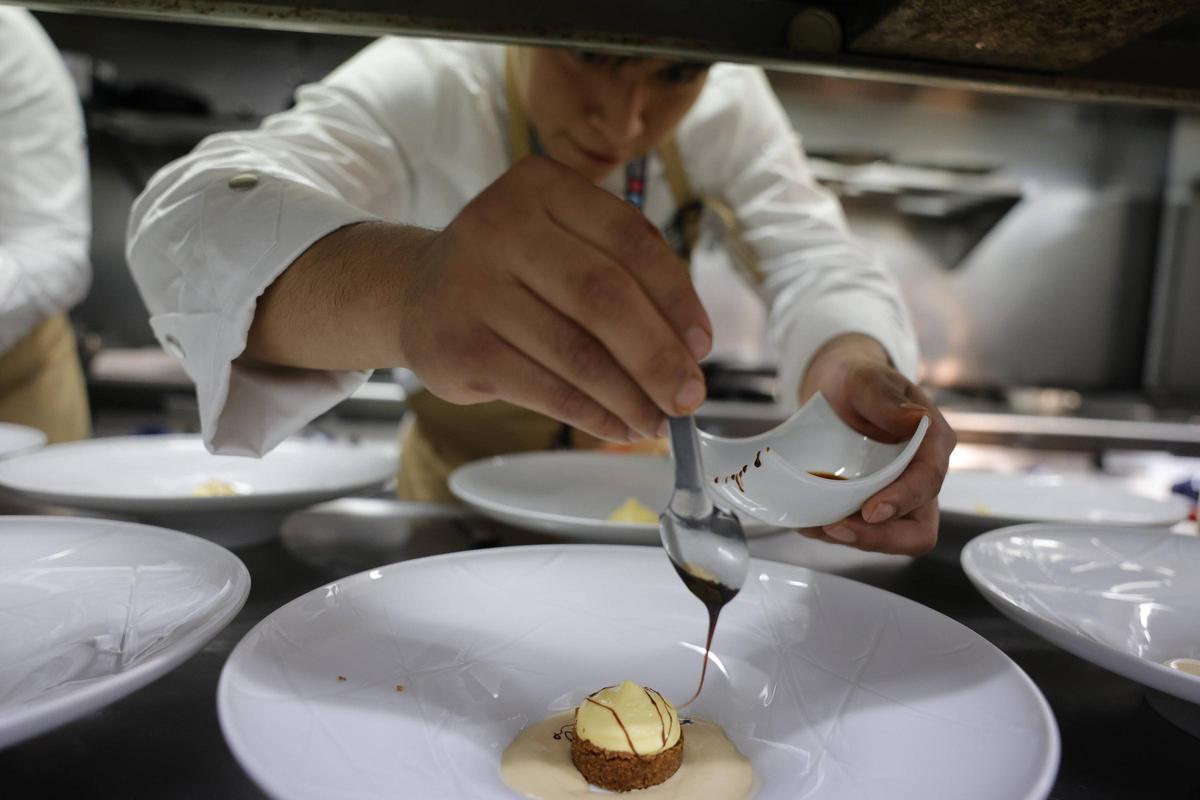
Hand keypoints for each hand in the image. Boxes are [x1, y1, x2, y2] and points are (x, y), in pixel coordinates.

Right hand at [396, 156, 712, 441]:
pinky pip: (544, 387)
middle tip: (688, 396)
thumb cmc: (513, 271)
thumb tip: (686, 353)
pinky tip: (618, 425)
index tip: (702, 345)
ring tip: (657, 420)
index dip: (676, 296)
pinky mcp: (458, 346)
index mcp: (541, 186)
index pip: (628, 238)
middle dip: (657, 355)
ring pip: (575, 351)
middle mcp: (499, 225)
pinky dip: (592, 413)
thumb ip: (623, 275)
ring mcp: (471, 286)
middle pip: (603, 296)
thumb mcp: (561, 242)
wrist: (416, 293)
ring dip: (628, 395)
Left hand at [796, 334, 955, 554]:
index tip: (870, 510)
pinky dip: (837, 534)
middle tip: (836, 529)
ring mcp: (899, 494)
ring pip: (891, 538)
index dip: (903, 500)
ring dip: (854, 539)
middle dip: (880, 538)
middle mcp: (922, 475)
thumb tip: (914, 420)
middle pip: (918, 529)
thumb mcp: (867, 379)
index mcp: (932, 442)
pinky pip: (865, 533)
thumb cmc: (859, 380)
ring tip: (816, 526)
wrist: (837, 390)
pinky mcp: (875, 504)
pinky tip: (811, 523)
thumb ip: (887, 399)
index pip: (929, 481)